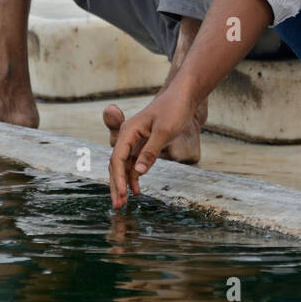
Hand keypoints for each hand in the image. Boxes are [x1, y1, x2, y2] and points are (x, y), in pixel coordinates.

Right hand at [108, 91, 194, 207]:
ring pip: (124, 166)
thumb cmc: (175, 109)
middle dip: (116, 185)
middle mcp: (128, 136)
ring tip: (124, 203)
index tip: (122, 195)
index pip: (118, 158)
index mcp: (129, 131)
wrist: (184, 96)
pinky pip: (134, 163)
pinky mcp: (143, 143)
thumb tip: (139, 173)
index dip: (118, 178)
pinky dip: (134, 176)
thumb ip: (151, 152)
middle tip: (118, 206)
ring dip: (123, 184)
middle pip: (117, 164)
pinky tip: (136, 190)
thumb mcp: (165, 131)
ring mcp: (134, 140)